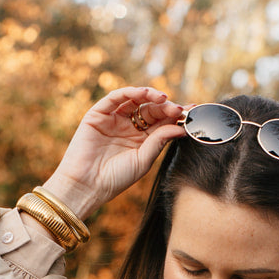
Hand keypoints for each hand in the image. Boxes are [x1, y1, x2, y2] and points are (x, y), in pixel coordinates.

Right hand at [40, 85, 184, 217]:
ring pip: (135, 100)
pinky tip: (144, 94)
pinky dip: (130, 92)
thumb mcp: (143, 160)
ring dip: (150, 96)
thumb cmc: (115, 179)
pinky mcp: (98, 114)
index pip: (161, 122)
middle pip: (150, 110)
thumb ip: (160, 141)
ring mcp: (113, 119)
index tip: (191, 112)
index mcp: (141, 140)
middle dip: (165, 107)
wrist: (86, 185)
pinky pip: (116, 98)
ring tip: (163, 99)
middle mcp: (128, 127)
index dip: (175, 116)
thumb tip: (181, 128)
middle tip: (177, 109)